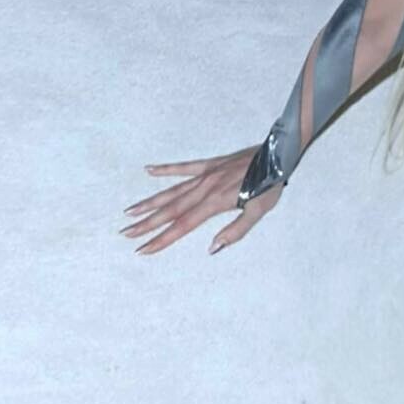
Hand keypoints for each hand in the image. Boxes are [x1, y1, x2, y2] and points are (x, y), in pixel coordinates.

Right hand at [120, 146, 280, 254]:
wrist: (277, 155)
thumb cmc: (270, 186)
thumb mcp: (258, 213)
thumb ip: (235, 231)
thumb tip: (212, 248)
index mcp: (215, 203)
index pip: (182, 225)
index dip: (162, 238)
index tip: (144, 248)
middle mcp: (204, 188)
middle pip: (170, 210)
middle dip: (146, 223)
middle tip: (126, 233)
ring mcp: (205, 175)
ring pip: (171, 191)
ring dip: (149, 202)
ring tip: (130, 211)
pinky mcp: (210, 164)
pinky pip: (183, 167)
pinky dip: (165, 169)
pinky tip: (149, 171)